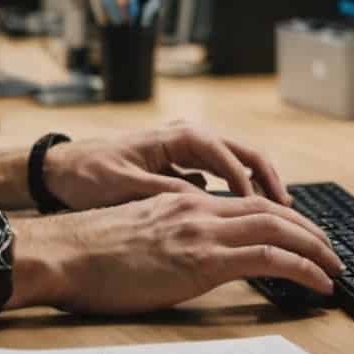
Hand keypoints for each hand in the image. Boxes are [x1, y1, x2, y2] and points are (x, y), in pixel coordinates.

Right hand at [7, 192, 340, 314]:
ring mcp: (201, 231)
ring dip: (314, 247)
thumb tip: (180, 249)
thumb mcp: (134, 230)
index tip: (296, 233)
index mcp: (179, 199)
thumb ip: (164, 230)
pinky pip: (269, 258)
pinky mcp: (202, 260)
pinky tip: (318, 281)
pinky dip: (302, 267)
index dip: (277, 215)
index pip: (244, 201)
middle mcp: (196, 207)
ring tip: (334, 267)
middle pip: (269, 209)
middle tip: (329, 250)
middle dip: (306, 229)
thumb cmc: (86, 251)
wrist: (62, 254)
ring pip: (278, 228)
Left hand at [41, 122, 290, 210]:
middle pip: (245, 153)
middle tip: (292, 213)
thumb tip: (202, 202)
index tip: (265, 211)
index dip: (249, 184)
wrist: (62, 169)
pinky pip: (223, 174)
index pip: (228, 157)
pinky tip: (250, 214)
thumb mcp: (126, 186)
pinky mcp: (182, 164)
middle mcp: (187, 136)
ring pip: (238, 163)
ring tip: (283, 216)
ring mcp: (187, 149)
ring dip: (261, 186)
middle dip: (270, 181)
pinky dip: (242, 190)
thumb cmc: (90, 175)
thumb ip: (165, 193)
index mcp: (178, 136)